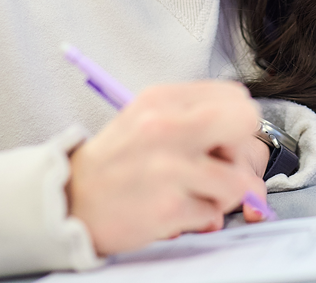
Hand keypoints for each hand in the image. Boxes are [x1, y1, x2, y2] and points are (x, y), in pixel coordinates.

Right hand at [67, 80, 267, 254]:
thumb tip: (248, 140)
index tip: (220, 138)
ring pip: (239, 179)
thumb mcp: (149, 117)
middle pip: (246, 122)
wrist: (67, 202)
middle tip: (220, 164)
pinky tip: (177, 210)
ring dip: (223, 194)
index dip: (236, 121)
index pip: (237, 97)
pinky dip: (201, 218)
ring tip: (195, 193)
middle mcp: (166, 126)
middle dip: (242, 150)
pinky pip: (214, 214)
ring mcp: (168, 167)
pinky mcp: (168, 207)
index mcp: (164, 98)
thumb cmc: (118, 161)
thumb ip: (197, 117)